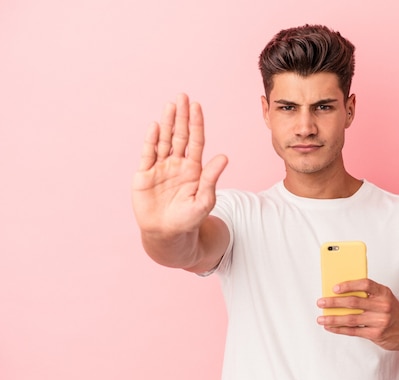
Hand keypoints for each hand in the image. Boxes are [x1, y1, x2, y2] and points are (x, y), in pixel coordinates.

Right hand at [132, 93, 227, 235]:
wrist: (167, 234)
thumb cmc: (189, 219)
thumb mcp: (204, 200)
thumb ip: (212, 178)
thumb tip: (224, 157)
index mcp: (193, 169)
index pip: (195, 141)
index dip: (196, 123)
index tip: (197, 106)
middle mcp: (177, 164)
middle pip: (179, 135)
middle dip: (181, 116)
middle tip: (182, 96)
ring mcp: (160, 168)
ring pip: (164, 140)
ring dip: (166, 123)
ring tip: (170, 105)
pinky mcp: (145, 175)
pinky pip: (148, 154)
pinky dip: (151, 140)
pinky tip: (155, 126)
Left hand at [316, 279, 398, 351]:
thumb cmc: (393, 312)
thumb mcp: (386, 298)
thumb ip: (368, 294)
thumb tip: (341, 293)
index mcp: (384, 293)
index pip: (365, 284)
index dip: (349, 285)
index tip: (334, 288)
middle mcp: (383, 306)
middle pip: (353, 302)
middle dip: (334, 302)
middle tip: (320, 302)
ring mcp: (380, 321)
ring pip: (351, 319)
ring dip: (333, 318)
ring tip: (321, 318)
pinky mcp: (376, 334)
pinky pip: (354, 331)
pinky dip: (339, 329)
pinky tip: (330, 327)